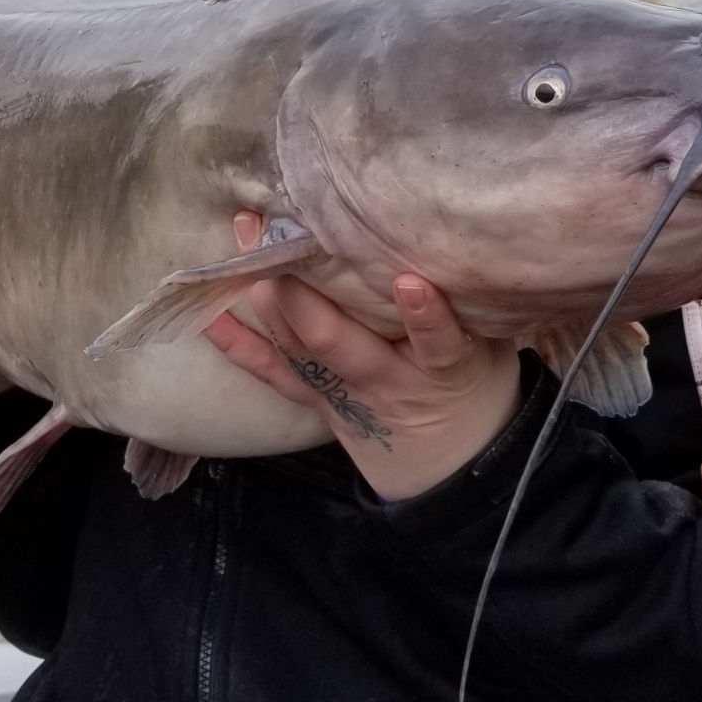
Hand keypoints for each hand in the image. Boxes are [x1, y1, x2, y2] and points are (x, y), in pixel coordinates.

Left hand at [203, 212, 521, 500]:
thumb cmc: (474, 387)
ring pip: (298, 348)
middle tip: (277, 232)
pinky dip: (239, 343)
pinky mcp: (317, 401)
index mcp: (443, 368)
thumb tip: (453, 233)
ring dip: (266, 295)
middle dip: (301, 289)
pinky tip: (210, 313)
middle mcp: (385, 381)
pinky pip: (273, 373)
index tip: (410, 283)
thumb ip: (471, 303)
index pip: (439, 342)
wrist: (453, 469)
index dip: (425, 316)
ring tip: (244, 238)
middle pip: (338, 342)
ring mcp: (343, 394)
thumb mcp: (491, 348)